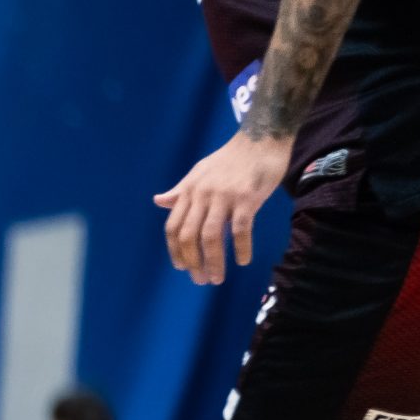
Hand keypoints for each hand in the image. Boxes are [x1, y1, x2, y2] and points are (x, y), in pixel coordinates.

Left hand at [154, 130, 290, 284]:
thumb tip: (158, 201)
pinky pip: (241, 229)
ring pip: (211, 237)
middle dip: (192, 262)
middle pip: (188, 236)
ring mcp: (224, 196)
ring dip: (213, 262)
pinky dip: (241, 248)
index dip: (175, 251)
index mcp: (189, 191)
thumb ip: (180, 191)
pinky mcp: (247, 197)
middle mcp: (202, 194)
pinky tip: (244, 261)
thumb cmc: (230, 159)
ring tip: (217, 278)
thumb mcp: (199, 172)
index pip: (173, 227)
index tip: (182, 268)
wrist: (261, 139)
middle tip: (201, 280)